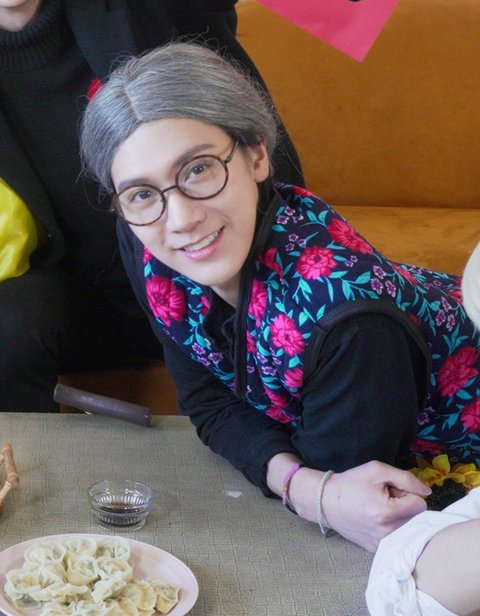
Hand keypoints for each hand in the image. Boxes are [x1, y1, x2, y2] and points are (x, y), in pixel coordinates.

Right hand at [289, 460, 430, 551]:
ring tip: (381, 508)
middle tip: (386, 498)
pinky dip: (392, 527)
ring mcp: (382, 543)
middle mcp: (387, 532)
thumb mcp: (377, 470)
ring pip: (408, 529)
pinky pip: (397, 537)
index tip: (392, 489)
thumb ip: (406, 478)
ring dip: (400, 517)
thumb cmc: (351, 483)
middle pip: (416, 518)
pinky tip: (376, 519)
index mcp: (388, 512)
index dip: (408, 492)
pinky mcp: (377, 549)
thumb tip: (427, 492)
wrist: (326, 502)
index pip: (420, 504)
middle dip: (405, 505)